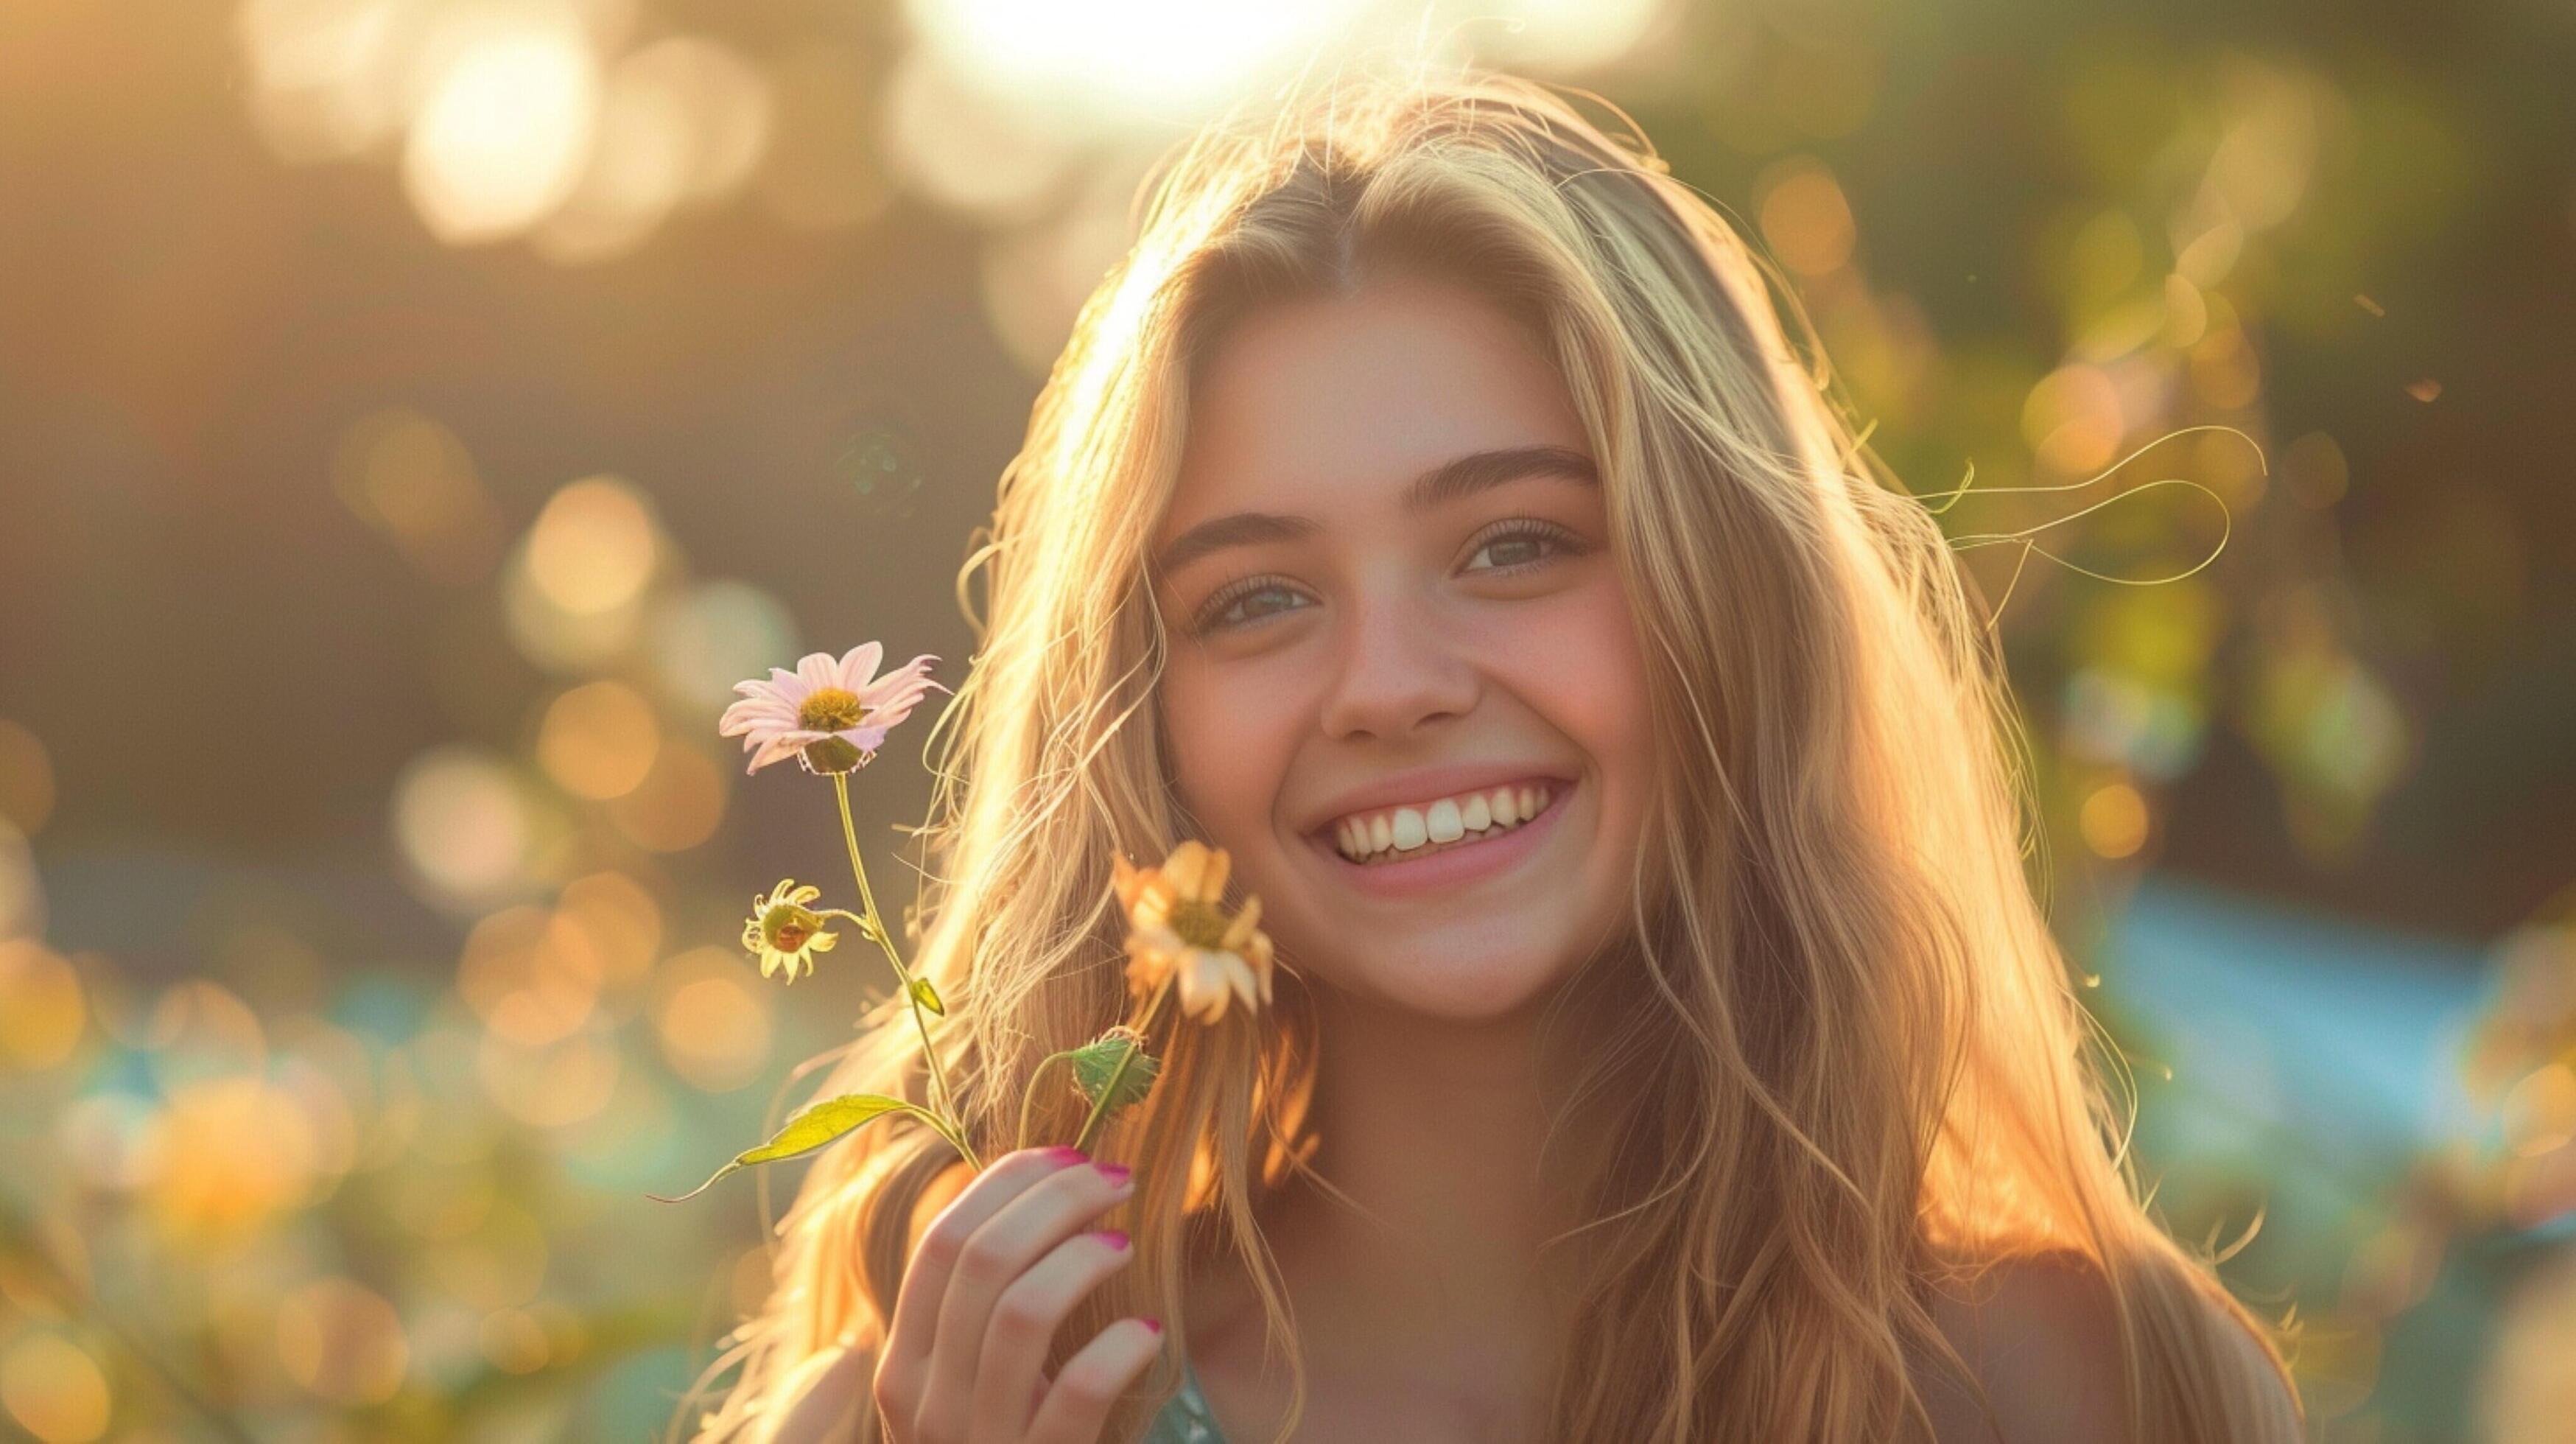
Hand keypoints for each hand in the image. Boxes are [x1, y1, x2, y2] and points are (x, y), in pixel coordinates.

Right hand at [872, 1146, 1162, 1441]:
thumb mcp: (973, 1383)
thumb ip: (980, 1310)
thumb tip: (1034, 1192)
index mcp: (905, 1362)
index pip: (940, 1242)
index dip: (1007, 1182)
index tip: (1070, 1152)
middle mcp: (924, 1400)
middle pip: (977, 1260)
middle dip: (1053, 1198)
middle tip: (1115, 1178)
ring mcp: (975, 1440)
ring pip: (1019, 1311)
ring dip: (1081, 1258)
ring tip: (1126, 1243)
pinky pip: (1074, 1395)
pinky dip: (1117, 1352)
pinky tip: (1148, 1335)